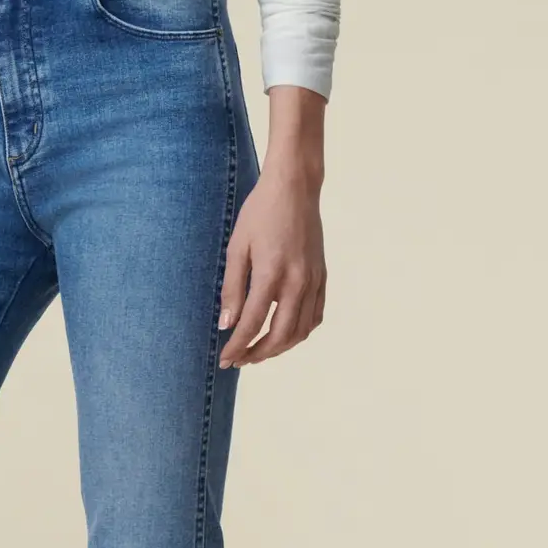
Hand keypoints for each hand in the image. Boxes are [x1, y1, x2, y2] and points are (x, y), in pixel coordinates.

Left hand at [218, 166, 325, 368]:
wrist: (295, 187)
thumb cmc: (260, 212)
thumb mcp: (237, 247)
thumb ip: (232, 289)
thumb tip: (227, 325)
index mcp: (272, 273)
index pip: (252, 323)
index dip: (237, 346)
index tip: (224, 359)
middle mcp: (297, 281)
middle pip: (280, 335)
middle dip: (258, 354)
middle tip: (239, 360)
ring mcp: (314, 280)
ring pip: (300, 331)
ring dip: (279, 347)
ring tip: (259, 351)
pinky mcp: (322, 276)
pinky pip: (315, 316)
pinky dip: (300, 332)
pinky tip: (284, 333)